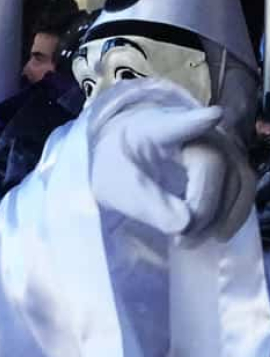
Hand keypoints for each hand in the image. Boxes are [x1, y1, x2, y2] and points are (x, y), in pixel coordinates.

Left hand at [91, 101, 249, 239]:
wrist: (124, 160)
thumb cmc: (118, 167)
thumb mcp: (114, 186)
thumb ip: (143, 203)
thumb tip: (184, 224)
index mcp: (154, 127)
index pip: (177, 123)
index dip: (195, 121)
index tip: (212, 115)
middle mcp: (193, 128)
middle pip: (215, 165)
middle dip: (203, 208)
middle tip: (181, 238)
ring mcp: (216, 142)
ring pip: (237, 179)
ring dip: (222, 216)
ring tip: (191, 241)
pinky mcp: (228, 160)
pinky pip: (243, 187)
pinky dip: (232, 214)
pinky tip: (216, 234)